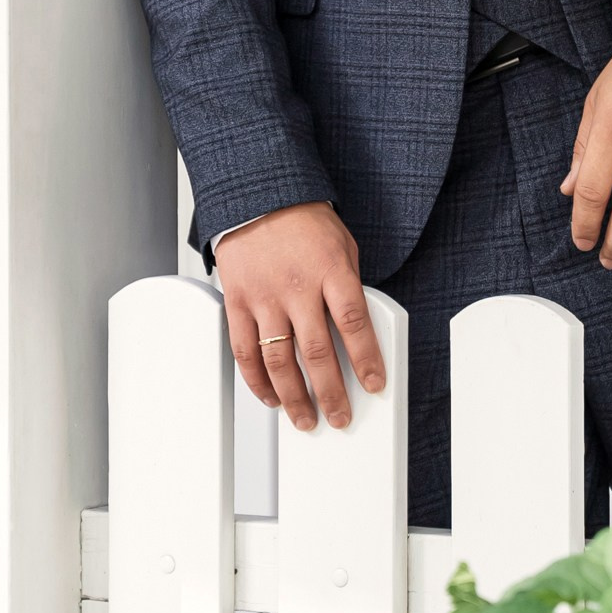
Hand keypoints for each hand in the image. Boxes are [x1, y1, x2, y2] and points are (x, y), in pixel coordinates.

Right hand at [214, 201, 385, 430]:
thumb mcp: (343, 245)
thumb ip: (349, 287)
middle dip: (331, 392)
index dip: (366, 360)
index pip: (354, 324)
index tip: (374, 384)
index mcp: (331, 270)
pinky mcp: (237, 302)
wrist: (257, 195)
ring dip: (294, 396)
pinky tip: (270, 395)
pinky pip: (245, 351)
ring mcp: (264, 297)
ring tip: (305, 417)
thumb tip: (358, 331)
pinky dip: (257, 380)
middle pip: (317, 352)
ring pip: (279, 360)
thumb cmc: (304, 220)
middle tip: (340, 416)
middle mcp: (297, 287)